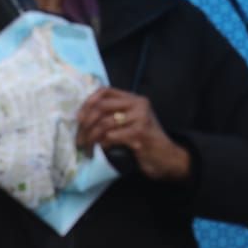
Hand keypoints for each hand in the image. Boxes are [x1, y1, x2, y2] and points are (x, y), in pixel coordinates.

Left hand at [76, 88, 191, 181]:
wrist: (168, 157)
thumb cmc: (147, 141)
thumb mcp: (133, 122)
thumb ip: (116, 114)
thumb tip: (84, 116)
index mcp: (135, 99)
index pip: (106, 91)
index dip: (88, 102)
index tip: (79, 118)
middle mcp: (139, 105)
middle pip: (102, 107)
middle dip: (85, 123)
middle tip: (79, 138)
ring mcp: (140, 119)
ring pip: (104, 123)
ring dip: (91, 137)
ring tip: (86, 147)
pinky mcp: (139, 135)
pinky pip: (111, 137)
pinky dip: (102, 144)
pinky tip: (100, 150)